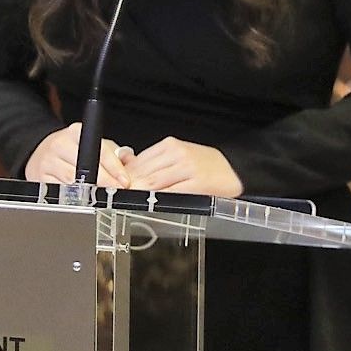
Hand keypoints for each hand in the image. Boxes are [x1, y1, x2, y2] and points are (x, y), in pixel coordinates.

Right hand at [23, 123, 134, 187]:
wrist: (42, 151)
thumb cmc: (73, 149)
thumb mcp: (95, 143)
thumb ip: (115, 152)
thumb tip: (130, 160)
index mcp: (76, 132)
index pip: (99, 150)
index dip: (114, 168)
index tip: (124, 181)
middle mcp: (60, 144)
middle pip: (85, 168)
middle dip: (104, 183)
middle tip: (116, 192)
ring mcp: (48, 162)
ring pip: (71, 182)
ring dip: (89, 192)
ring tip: (102, 198)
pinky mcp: (39, 178)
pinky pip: (58, 191)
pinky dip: (72, 197)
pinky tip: (81, 200)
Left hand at [124, 137, 242, 196]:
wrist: (235, 170)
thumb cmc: (205, 166)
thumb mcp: (178, 157)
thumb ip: (154, 162)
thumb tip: (126, 167)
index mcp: (170, 145)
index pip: (138, 162)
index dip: (124, 178)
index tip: (116, 188)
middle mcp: (178, 153)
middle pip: (143, 174)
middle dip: (129, 188)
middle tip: (118, 200)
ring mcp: (187, 168)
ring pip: (153, 184)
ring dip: (139, 194)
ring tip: (130, 204)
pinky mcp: (197, 183)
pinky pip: (169, 194)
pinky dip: (156, 200)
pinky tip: (151, 205)